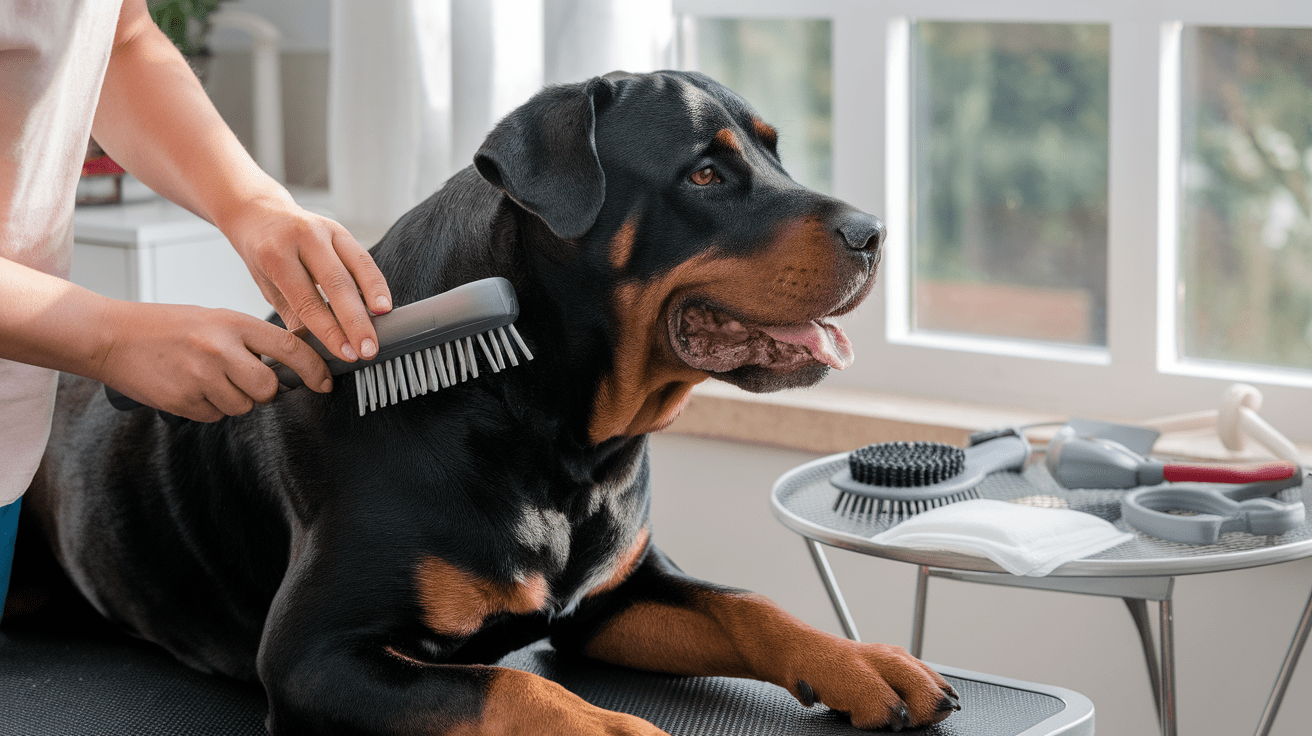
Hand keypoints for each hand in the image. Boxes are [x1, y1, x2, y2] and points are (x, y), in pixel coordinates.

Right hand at [95, 301, 332, 421]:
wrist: (112, 337)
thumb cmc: (167, 326)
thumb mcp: (215, 319)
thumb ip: (251, 340)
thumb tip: (292, 366)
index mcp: (233, 322)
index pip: (290, 347)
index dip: (314, 369)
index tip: (325, 382)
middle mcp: (220, 348)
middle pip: (269, 388)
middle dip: (263, 390)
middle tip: (243, 378)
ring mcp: (201, 376)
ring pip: (244, 405)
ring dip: (233, 399)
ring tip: (207, 377)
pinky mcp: (184, 400)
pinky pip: (215, 415)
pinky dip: (209, 406)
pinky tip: (190, 386)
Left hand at [222, 196, 391, 363]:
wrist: (259, 212)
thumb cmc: (262, 255)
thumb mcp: (267, 286)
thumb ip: (293, 314)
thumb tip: (315, 349)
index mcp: (276, 254)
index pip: (307, 299)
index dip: (329, 330)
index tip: (346, 353)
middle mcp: (302, 237)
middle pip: (336, 282)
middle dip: (355, 320)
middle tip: (368, 349)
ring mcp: (325, 230)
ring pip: (357, 265)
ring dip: (375, 297)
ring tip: (384, 322)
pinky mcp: (341, 230)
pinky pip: (363, 259)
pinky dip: (375, 282)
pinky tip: (383, 304)